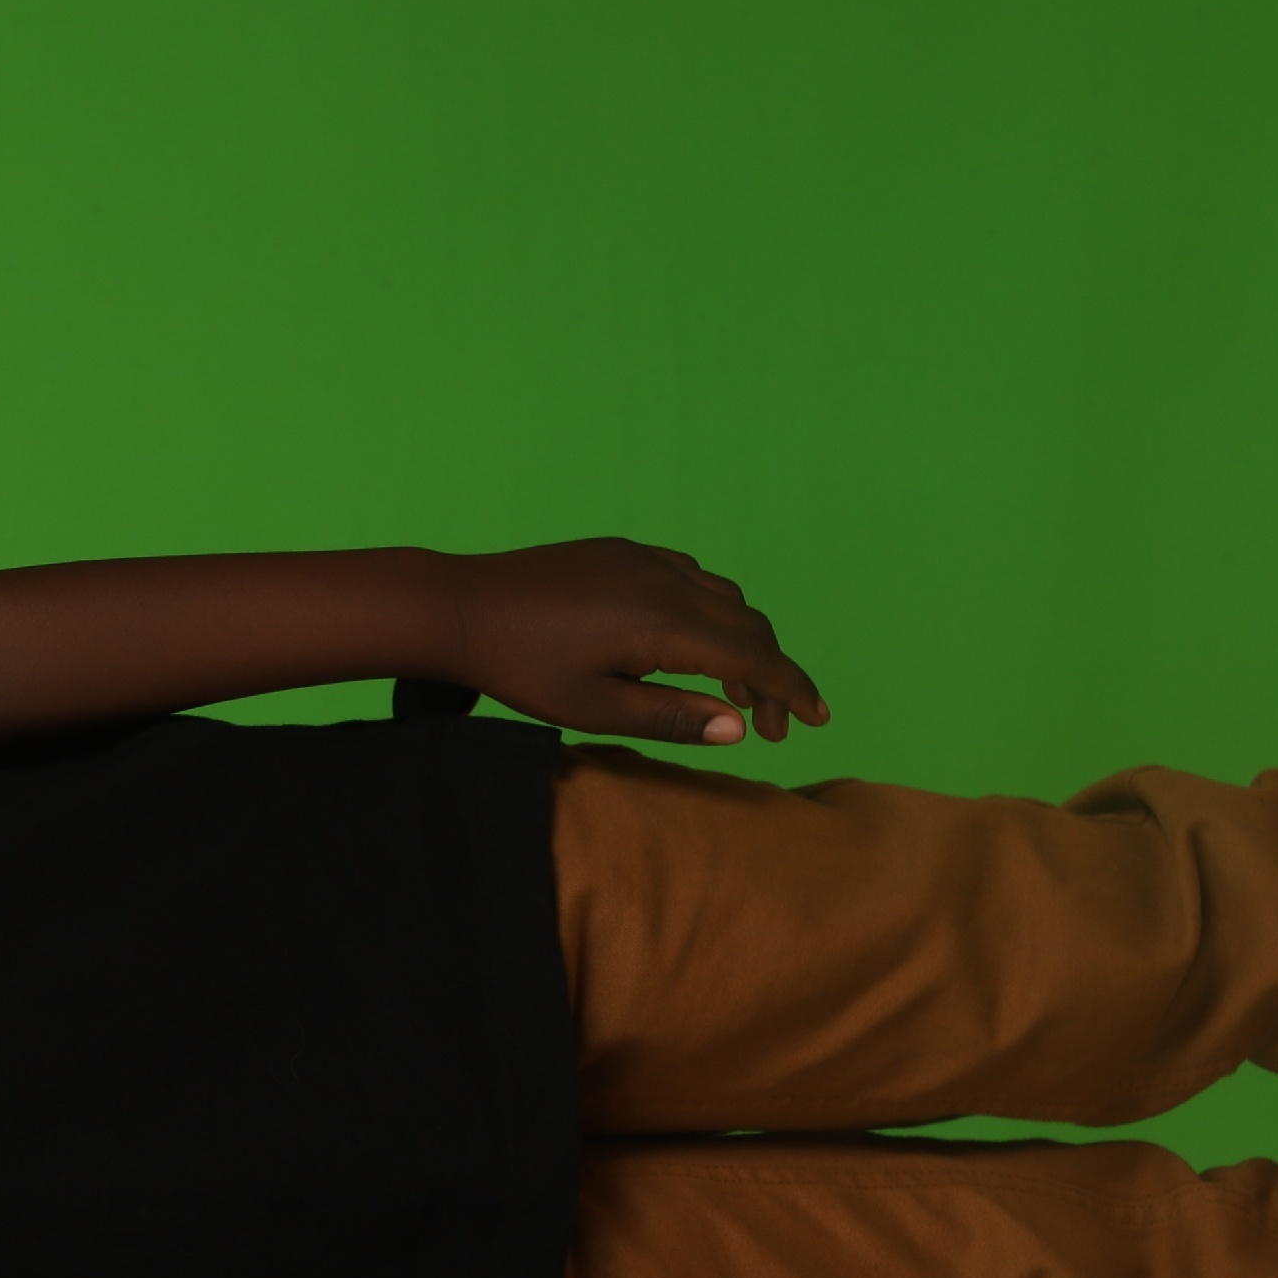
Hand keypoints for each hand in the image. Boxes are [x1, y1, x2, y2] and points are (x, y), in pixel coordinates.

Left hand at [435, 540, 827, 745]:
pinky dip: (710, 613)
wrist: (460, 607)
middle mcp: (667, 580)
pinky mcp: (622, 550)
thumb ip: (670, 719)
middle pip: (749, 626)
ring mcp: (645, 558)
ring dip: (742, 643)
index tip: (817, 720)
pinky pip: (690, 577)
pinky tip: (692, 646)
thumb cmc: (521, 668)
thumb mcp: (594, 709)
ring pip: (724, 598)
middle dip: (772, 675)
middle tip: (772, 726)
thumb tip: (737, 727)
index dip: (792, 690)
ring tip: (734, 694)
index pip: (754, 659)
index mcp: (665, 624)